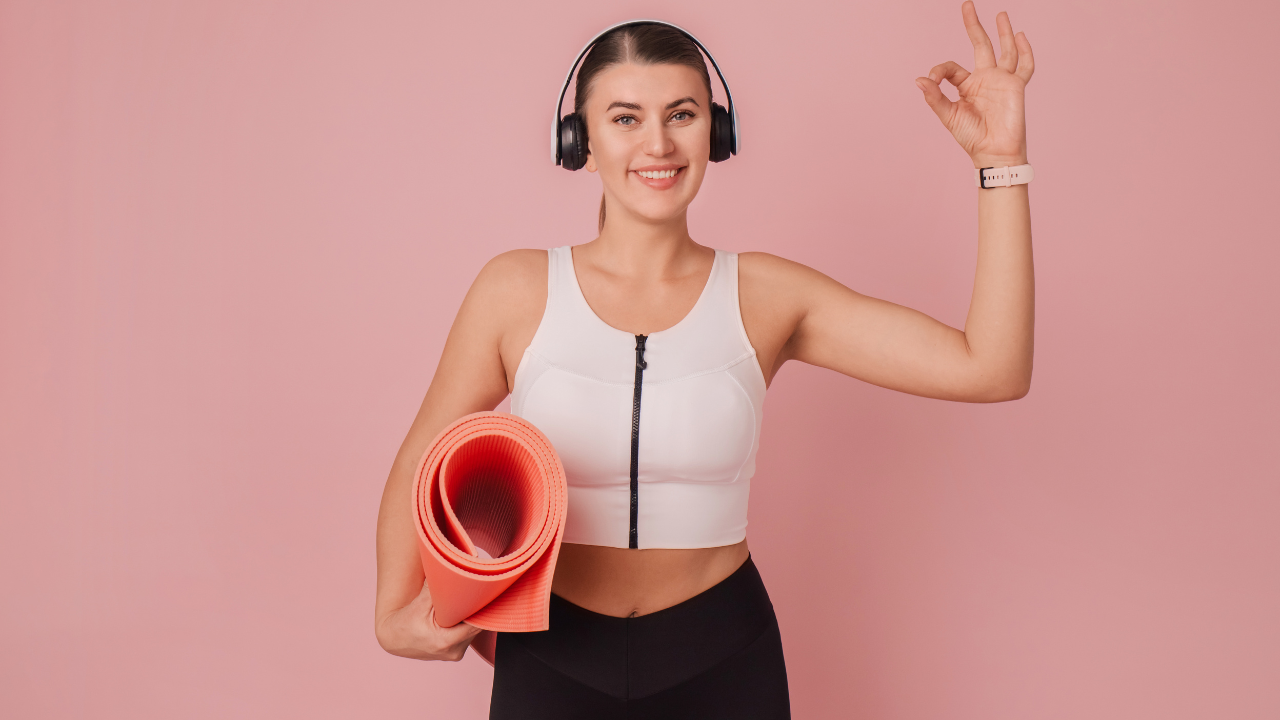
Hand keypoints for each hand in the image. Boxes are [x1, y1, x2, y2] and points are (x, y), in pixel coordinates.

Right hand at [376, 578, 483, 661]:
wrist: (393, 639)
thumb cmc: (404, 623)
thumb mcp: (420, 603)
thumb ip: (436, 588)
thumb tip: (448, 567)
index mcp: (446, 642)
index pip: (477, 624)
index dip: (481, 608)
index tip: (482, 594)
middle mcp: (453, 652)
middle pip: (477, 628)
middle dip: (475, 610)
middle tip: (474, 593)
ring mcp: (454, 654)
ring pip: (473, 632)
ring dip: (470, 618)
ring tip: (463, 603)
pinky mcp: (454, 653)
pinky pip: (467, 636)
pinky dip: (465, 625)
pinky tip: (459, 614)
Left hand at [916, 1, 1034, 167]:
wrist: (994, 152)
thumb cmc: (971, 137)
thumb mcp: (948, 116)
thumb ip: (935, 97)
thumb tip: (919, 79)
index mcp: (966, 86)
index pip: (951, 67)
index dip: (939, 69)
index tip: (932, 80)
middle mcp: (984, 79)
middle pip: (980, 45)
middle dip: (973, 25)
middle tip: (967, 5)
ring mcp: (1001, 80)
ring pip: (1004, 50)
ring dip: (1002, 32)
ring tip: (1000, 14)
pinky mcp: (1016, 86)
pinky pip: (1024, 66)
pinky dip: (1024, 51)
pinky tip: (1019, 35)